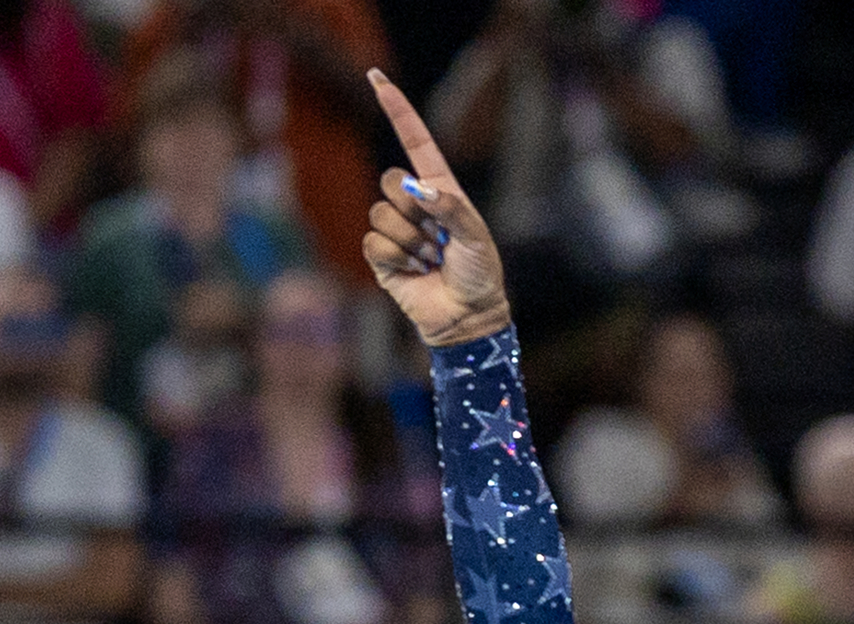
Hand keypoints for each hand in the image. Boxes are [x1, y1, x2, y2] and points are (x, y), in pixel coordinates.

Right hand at [360, 70, 509, 347]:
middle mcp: (414, 204)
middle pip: (390, 179)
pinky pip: (373, 242)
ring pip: (381, 214)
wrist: (469, 316)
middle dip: (413, 208)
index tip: (376, 77)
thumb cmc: (480, 274)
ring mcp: (395, 228)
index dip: (397, 109)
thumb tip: (419, 190)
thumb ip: (452, 208)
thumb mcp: (476, 237)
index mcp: (440, 191)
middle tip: (437, 238)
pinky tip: (415, 271)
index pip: (415, 142)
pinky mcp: (381, 255)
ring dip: (410, 241)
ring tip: (431, 260)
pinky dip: (397, 259)